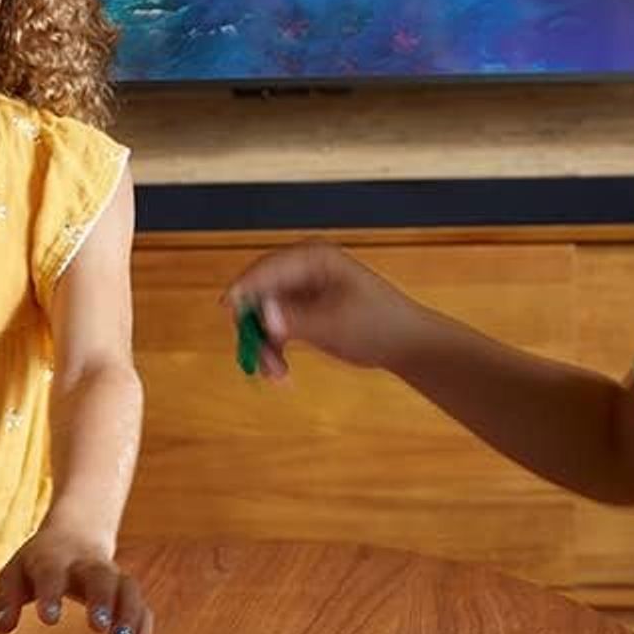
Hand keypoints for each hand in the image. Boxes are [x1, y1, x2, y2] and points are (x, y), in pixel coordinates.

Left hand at [0, 524, 153, 633]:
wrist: (75, 533)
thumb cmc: (39, 563)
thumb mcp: (15, 573)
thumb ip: (5, 600)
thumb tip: (1, 628)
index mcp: (53, 558)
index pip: (52, 571)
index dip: (51, 592)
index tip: (49, 618)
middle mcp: (87, 565)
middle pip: (99, 575)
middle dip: (102, 599)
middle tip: (99, 627)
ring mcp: (111, 576)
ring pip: (127, 588)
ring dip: (129, 615)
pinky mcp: (126, 591)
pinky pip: (142, 606)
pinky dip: (142, 630)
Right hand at [221, 240, 428, 377]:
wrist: (406, 345)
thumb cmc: (379, 325)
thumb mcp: (334, 324)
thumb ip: (295, 319)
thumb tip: (264, 316)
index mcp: (314, 259)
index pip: (269, 268)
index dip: (245, 287)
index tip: (227, 308)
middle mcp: (303, 270)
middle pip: (260, 292)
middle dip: (254, 325)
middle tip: (252, 353)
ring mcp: (302, 292)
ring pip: (264, 314)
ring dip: (264, 344)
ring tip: (275, 374)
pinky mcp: (302, 313)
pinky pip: (275, 328)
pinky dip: (274, 349)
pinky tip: (280, 373)